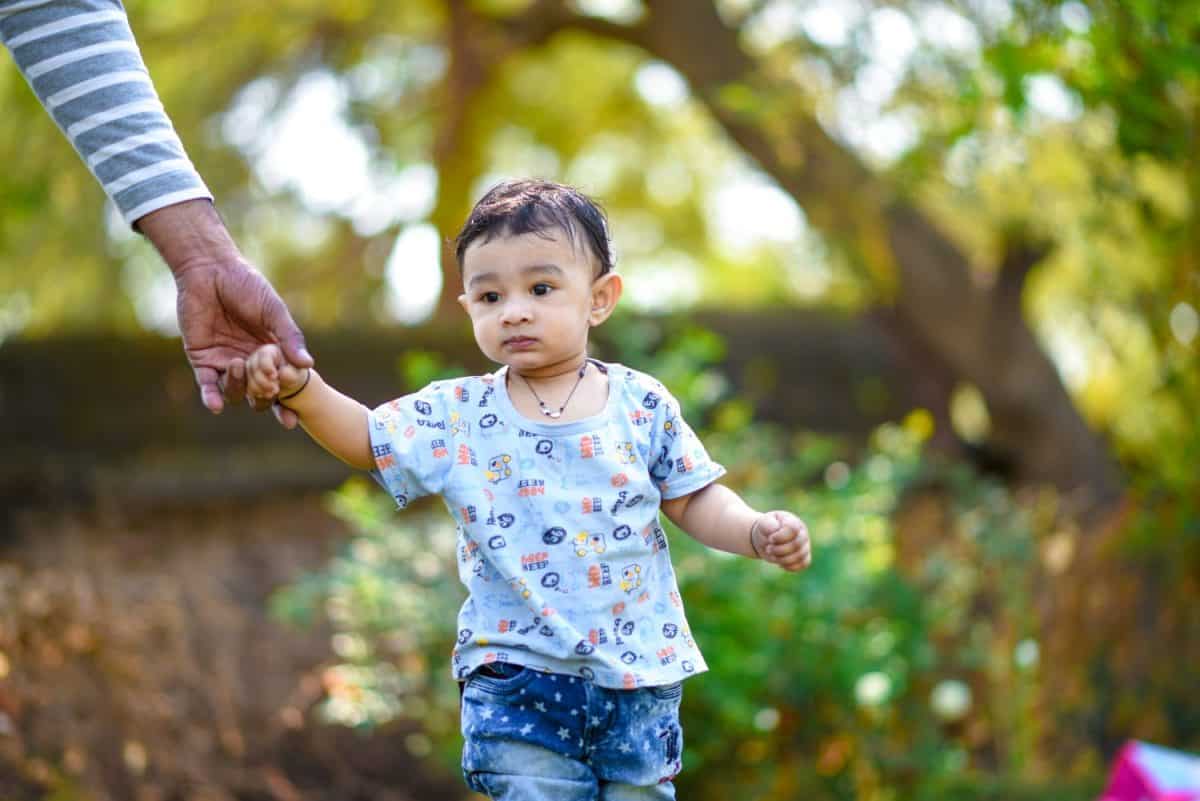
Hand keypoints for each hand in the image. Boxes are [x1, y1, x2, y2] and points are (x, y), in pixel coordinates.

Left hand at [138, 200, 312, 428]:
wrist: (210, 270)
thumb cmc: (247, 285)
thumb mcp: (274, 311)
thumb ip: (290, 338)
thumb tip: (309, 365)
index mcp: (271, 352)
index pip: (281, 384)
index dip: (286, 404)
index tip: (291, 420)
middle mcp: (250, 361)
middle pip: (259, 393)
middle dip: (263, 398)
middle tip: (267, 389)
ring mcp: (225, 362)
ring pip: (235, 392)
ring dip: (239, 388)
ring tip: (239, 366)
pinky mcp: (202, 359)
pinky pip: (208, 386)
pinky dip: (212, 398)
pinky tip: (215, 405)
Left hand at [751, 511, 811, 571]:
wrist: (766, 538)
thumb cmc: (766, 528)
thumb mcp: (763, 522)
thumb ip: (767, 524)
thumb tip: (775, 529)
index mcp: (793, 521)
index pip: (793, 529)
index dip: (781, 537)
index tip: (770, 539)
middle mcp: (802, 533)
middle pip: (797, 544)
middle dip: (779, 550)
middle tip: (768, 548)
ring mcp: (805, 545)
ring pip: (800, 556)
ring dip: (783, 559)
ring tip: (772, 555)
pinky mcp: (804, 556)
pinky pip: (803, 564)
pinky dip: (790, 566)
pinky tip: (780, 563)